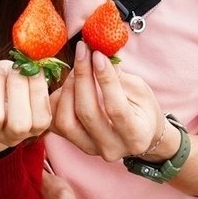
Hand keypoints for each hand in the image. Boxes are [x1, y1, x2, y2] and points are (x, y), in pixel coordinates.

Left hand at [0, 60, 51, 155]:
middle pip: (19, 124)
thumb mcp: (24, 83)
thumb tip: (36, 60)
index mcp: (32, 128)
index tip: (35, 68)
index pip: (42, 120)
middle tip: (16, 69)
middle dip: (18, 89)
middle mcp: (11, 136)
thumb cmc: (9, 88)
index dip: (39, 92)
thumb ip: (33, 75)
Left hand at [50, 41, 162, 160]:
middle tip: (82, 53)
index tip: (97, 54)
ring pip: (66, 121)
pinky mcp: (73, 143)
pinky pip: (55, 122)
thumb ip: (117, 75)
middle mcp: (111, 148)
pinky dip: (58, 100)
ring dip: (68, 89)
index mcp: (136, 136)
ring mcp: (90, 148)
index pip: (116, 108)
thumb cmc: (142, 109)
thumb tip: (98, 50)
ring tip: (77, 69)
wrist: (138, 133)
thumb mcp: (138, 90)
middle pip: (87, 112)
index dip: (105, 79)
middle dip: (82, 77)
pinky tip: (68, 84)